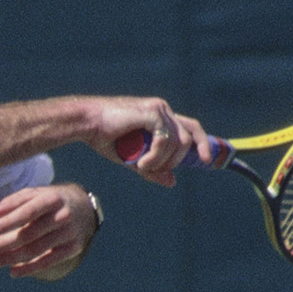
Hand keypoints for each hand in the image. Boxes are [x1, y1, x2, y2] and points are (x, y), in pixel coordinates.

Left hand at [0, 184, 98, 280]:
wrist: (84, 208)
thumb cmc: (52, 200)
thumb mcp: (36, 193)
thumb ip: (14, 201)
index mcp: (52, 199)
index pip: (28, 212)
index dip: (9, 222)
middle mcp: (63, 216)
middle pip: (30, 234)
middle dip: (6, 243)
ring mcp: (69, 234)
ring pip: (36, 250)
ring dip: (13, 257)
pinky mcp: (73, 248)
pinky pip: (48, 261)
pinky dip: (29, 268)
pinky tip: (13, 272)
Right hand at [85, 96, 210, 187]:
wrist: (86, 123)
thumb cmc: (105, 138)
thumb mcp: (133, 158)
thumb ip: (153, 168)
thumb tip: (172, 181)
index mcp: (160, 116)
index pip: (190, 127)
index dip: (202, 144)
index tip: (206, 161)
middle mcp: (162, 109)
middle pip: (188, 137)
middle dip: (177, 160)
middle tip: (155, 170)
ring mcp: (158, 109)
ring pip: (179, 142)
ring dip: (163, 161)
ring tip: (141, 166)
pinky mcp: (152, 112)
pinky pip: (165, 140)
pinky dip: (156, 156)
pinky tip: (140, 162)